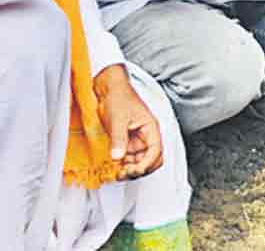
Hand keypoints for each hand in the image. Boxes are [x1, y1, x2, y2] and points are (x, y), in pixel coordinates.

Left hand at [93, 65, 163, 179]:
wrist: (108, 91)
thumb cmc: (119, 98)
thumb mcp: (118, 119)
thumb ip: (118, 139)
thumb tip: (118, 157)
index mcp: (150, 129)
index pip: (156, 151)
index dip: (147, 164)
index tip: (134, 170)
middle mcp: (146, 137)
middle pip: (151, 160)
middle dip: (141, 170)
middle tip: (125, 173)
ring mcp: (136, 141)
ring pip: (139, 162)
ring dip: (130, 170)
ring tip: (118, 173)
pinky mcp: (126, 143)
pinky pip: (128, 159)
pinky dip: (123, 166)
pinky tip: (114, 167)